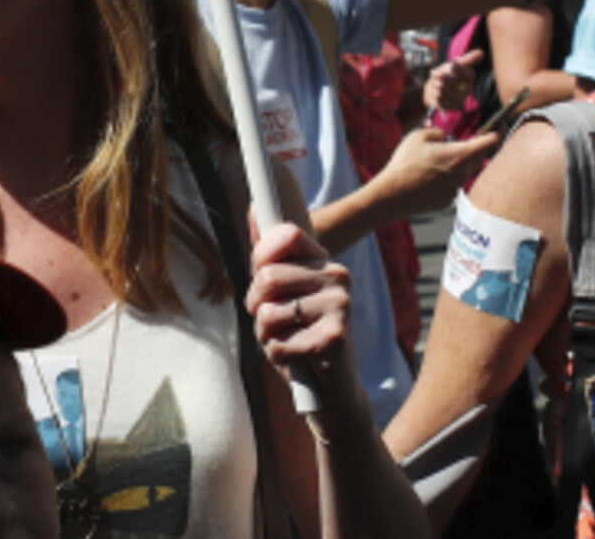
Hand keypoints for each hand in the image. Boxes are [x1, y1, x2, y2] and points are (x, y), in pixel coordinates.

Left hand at [246, 221, 352, 375]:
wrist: (330, 388)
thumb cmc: (299, 332)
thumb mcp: (280, 290)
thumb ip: (266, 253)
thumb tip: (253, 206)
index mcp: (324, 260)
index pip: (286, 234)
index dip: (261, 255)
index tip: (260, 274)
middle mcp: (338, 277)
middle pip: (268, 277)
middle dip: (256, 304)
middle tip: (272, 318)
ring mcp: (340, 306)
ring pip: (269, 313)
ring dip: (265, 333)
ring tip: (286, 337)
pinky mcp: (335, 339)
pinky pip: (277, 344)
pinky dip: (276, 355)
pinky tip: (295, 357)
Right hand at [372, 127, 498, 219]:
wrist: (393, 195)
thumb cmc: (405, 163)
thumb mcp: (417, 136)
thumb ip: (436, 132)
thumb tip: (443, 137)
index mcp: (459, 154)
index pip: (487, 142)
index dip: (494, 134)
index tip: (498, 130)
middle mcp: (462, 173)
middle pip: (478, 158)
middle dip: (477, 149)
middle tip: (470, 142)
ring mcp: (456, 188)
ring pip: (465, 172)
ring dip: (460, 165)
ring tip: (439, 161)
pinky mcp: (447, 200)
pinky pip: (453, 185)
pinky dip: (448, 180)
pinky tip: (430, 179)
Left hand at [424, 50, 484, 111]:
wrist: (434, 89)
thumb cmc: (446, 74)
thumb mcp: (456, 63)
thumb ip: (468, 59)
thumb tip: (482, 52)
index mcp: (469, 78)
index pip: (468, 74)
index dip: (457, 69)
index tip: (449, 66)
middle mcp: (466, 90)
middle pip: (451, 81)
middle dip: (440, 76)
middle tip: (436, 74)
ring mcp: (458, 100)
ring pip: (443, 89)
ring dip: (435, 84)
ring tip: (436, 83)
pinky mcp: (449, 106)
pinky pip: (439, 98)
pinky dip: (434, 92)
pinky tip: (435, 92)